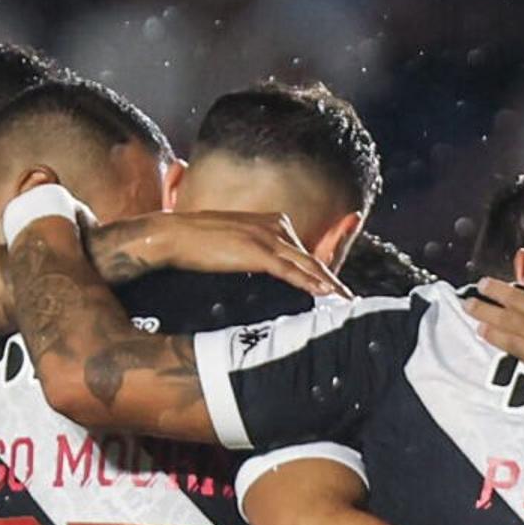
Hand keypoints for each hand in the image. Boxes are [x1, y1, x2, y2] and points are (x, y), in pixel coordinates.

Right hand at [93, 209, 347, 300]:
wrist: (173, 236)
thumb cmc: (198, 245)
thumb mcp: (234, 245)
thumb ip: (254, 253)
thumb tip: (263, 271)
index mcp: (272, 222)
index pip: (303, 251)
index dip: (321, 272)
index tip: (335, 289)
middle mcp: (275, 225)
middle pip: (311, 257)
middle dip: (331, 280)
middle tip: (350, 301)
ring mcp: (266, 236)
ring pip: (307, 264)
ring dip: (328, 285)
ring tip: (345, 303)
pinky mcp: (257, 250)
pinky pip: (290, 270)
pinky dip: (309, 283)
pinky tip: (324, 294)